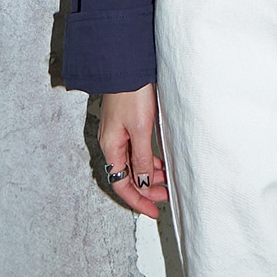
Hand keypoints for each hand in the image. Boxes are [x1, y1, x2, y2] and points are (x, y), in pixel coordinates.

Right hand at [99, 84, 168, 218]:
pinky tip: (159, 161)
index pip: (121, 184)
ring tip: (166, 180)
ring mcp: (117, 134)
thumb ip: (141, 158)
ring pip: (132, 163)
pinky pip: (135, 151)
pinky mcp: (125, 124)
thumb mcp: (140, 130)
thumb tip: (143, 183)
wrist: (126, 66)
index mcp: (111, 147)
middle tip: (165, 197)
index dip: (138, 201)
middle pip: (126, 176)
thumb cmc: (131, 94)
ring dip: (148, 175)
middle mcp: (111, 143)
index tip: (153, 211)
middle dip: (145, 190)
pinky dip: (147, 160)